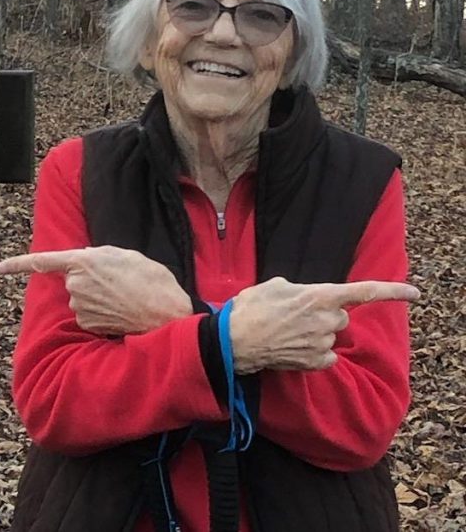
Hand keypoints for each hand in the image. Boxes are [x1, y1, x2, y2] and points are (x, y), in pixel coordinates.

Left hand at [0, 246, 192, 335]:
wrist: (166, 312)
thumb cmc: (150, 279)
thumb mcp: (123, 254)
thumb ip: (96, 255)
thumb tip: (82, 261)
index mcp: (82, 261)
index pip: (40, 262)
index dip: (16, 265)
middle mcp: (75, 285)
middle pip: (71, 281)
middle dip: (88, 280)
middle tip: (116, 281)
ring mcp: (79, 307)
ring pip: (80, 299)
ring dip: (97, 297)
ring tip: (123, 296)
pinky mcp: (87, 324)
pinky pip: (88, 316)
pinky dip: (101, 314)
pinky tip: (120, 311)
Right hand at [228, 277, 419, 373]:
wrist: (233, 342)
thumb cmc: (249, 310)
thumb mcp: (272, 286)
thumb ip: (297, 289)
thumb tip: (302, 296)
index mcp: (319, 296)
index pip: (364, 292)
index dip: (392, 291)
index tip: (414, 294)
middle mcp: (327, 320)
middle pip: (341, 316)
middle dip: (325, 315)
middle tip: (296, 315)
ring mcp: (323, 343)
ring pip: (331, 336)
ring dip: (316, 333)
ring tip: (286, 332)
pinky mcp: (316, 362)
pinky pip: (326, 355)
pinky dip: (314, 353)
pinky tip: (293, 348)